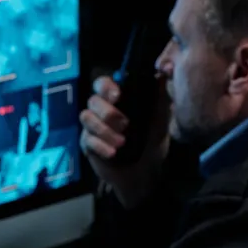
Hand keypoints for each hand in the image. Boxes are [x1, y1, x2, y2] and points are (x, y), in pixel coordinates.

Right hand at [79, 75, 170, 209]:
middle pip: (93, 101)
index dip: (105, 86)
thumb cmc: (152, 143)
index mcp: (117, 101)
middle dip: (108, 112)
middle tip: (125, 125)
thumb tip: (161, 74)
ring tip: (122, 143)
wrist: (145, 173)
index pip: (102, 84)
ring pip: (87, 119)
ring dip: (105, 130)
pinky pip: (87, 140)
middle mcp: (101, 111)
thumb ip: (160, 98)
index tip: (117, 95)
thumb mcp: (161, 119)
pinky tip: (113, 153)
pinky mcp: (87, 145)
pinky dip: (101, 146)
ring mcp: (92, 128)